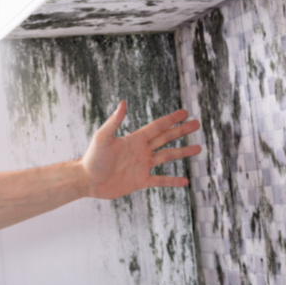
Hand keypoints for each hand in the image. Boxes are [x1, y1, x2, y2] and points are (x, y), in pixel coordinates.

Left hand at [80, 101, 200, 199]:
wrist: (87, 180)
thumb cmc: (92, 158)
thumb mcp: (103, 138)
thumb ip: (114, 122)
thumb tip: (122, 103)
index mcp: (134, 139)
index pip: (157, 127)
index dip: (171, 119)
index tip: (184, 113)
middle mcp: (141, 151)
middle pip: (165, 138)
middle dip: (181, 131)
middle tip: (196, 124)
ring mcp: (142, 166)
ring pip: (166, 157)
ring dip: (182, 153)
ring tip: (198, 149)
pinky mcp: (140, 181)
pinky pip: (160, 180)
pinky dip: (172, 181)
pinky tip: (185, 181)